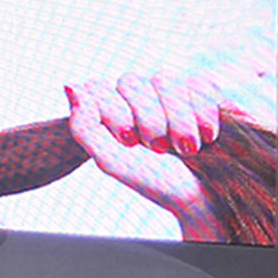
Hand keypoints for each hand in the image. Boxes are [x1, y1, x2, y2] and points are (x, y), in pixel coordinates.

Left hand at [65, 75, 228, 241]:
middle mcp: (138, 94)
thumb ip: (83, 127)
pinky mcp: (202, 92)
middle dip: (148, 119)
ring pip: (164, 78)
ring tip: (187, 149)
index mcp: (111, 107)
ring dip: (177, 118)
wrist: (207, 198)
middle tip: (160, 149)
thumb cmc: (156, 182)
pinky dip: (203, 111)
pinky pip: (197, 82)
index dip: (114, 112)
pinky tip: (208, 136)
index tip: (130, 143)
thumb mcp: (111, 160)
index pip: (98, 87)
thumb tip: (70, 85)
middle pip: (131, 81)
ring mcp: (170, 91)